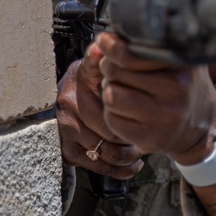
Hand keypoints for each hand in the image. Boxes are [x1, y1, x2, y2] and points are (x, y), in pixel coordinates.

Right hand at [56, 39, 144, 179]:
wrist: (68, 100)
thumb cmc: (94, 83)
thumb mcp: (102, 66)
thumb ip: (108, 60)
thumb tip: (101, 46)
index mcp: (81, 77)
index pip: (104, 85)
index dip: (126, 99)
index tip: (144, 105)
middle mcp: (69, 101)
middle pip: (111, 124)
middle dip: (133, 131)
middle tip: (149, 134)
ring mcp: (66, 127)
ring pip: (106, 148)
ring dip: (128, 152)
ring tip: (141, 149)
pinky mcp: (67, 149)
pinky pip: (98, 165)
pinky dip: (120, 168)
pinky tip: (133, 164)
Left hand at [95, 32, 215, 166]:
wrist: (205, 127)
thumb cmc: (187, 88)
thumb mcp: (181, 60)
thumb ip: (152, 45)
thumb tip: (107, 39)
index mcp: (183, 66)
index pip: (132, 53)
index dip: (113, 46)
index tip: (105, 41)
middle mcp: (176, 91)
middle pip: (116, 71)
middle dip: (110, 68)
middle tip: (118, 70)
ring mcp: (164, 117)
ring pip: (111, 95)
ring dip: (110, 91)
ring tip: (123, 90)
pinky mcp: (151, 138)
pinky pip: (112, 119)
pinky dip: (113, 113)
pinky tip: (127, 111)